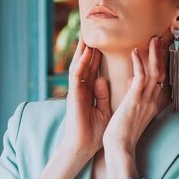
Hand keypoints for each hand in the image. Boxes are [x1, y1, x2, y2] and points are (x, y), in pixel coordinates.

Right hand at [62, 34, 111, 155]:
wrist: (83, 146)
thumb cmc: (94, 132)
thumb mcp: (104, 110)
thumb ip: (103, 94)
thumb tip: (103, 79)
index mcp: (90, 92)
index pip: (94, 69)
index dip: (98, 56)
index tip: (104, 42)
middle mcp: (82, 89)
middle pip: (86, 64)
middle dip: (88, 49)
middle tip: (91, 31)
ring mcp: (77, 91)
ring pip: (79, 66)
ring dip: (82, 51)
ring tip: (85, 35)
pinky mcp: (74, 95)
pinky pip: (77, 76)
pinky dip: (81, 64)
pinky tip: (85, 53)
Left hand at [102, 36, 165, 154]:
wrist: (120, 148)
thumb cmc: (122, 133)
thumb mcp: (130, 110)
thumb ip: (133, 95)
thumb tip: (131, 80)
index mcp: (151, 104)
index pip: (159, 80)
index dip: (160, 64)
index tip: (158, 52)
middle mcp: (152, 101)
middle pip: (161, 73)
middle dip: (160, 56)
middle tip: (158, 40)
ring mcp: (145, 100)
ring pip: (154, 72)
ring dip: (153, 55)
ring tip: (152, 40)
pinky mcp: (135, 100)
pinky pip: (140, 77)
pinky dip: (138, 63)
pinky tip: (134, 52)